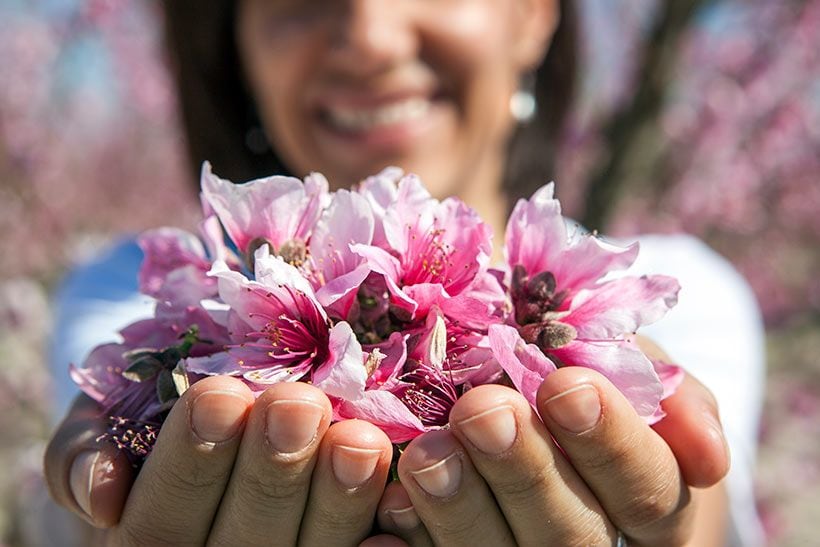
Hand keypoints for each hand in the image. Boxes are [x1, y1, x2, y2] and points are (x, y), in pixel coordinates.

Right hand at [44, 377, 393, 545]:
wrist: (209, 414)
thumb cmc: (153, 412)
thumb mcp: (105, 417)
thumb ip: (87, 448)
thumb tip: (102, 492)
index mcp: (151, 539)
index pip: (162, 519)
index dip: (189, 464)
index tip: (220, 395)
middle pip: (243, 544)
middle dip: (272, 472)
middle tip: (297, 403)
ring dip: (337, 502)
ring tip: (358, 437)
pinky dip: (381, 543)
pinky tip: (400, 504)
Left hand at [372, 368, 729, 545]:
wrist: (517, 376)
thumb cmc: (580, 362)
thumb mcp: (630, 359)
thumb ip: (673, 399)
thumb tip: (710, 457)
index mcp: (643, 502)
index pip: (647, 492)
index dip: (612, 443)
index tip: (568, 385)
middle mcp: (586, 543)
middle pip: (571, 536)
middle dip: (527, 471)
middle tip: (484, 411)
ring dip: (461, 508)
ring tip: (426, 452)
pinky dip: (409, 541)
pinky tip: (388, 507)